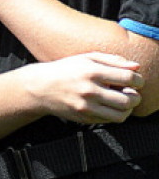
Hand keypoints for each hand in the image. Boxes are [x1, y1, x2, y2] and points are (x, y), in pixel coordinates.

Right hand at [23, 52, 142, 124]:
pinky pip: (109, 120)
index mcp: (92, 72)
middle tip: (131, 92)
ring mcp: (86, 106)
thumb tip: (136, 67)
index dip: (139, 80)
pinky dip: (114, 114)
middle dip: (136, 96)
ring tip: (122, 101)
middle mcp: (89, 90)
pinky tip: (108, 105)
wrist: (40, 87)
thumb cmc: (65, 70)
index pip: (128, 78)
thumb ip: (112, 60)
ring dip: (127, 108)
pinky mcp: (83, 118)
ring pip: (121, 114)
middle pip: (129, 99)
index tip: (136, 81)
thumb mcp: (86, 58)